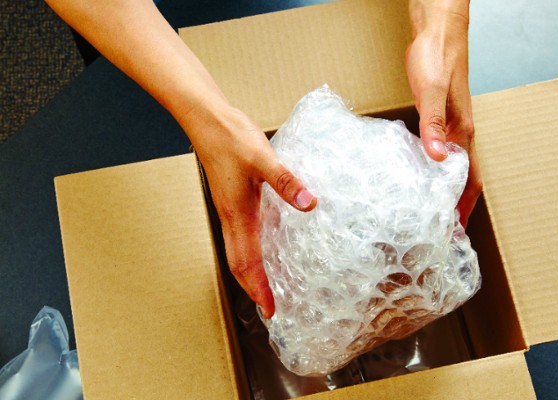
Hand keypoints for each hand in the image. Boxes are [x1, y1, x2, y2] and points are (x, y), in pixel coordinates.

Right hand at [184, 106, 316, 318]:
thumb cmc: (230, 137)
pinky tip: (265, 247)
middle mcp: (231, 216)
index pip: (247, 262)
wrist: (206, 119)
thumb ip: (285, 181)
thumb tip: (309, 203)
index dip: (258, 288)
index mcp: (238, 214)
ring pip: (237, 251)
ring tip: (266, 287)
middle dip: (253, 288)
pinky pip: (240, 235)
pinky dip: (250, 252)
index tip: (271, 310)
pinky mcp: (232, 199)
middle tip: (269, 308)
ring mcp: (229, 209)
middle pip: (238, 264)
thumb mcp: (262, 157)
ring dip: (250, 273)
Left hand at [406, 0, 481, 225]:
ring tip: (427, 213)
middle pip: (460, 179)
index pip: (469, 179)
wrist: (436, 32)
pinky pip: (435, 152)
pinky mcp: (434, 119)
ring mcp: (448, 127)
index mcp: (462, 132)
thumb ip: (434, 124)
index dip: (464, 207)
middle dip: (453, 206)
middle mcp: (459, 133)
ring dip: (441, 191)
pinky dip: (428, 171)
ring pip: (448, 168)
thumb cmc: (438, 58)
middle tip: (439, 232)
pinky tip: (414, 177)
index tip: (456, 233)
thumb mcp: (432, 92)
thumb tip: (438, 157)